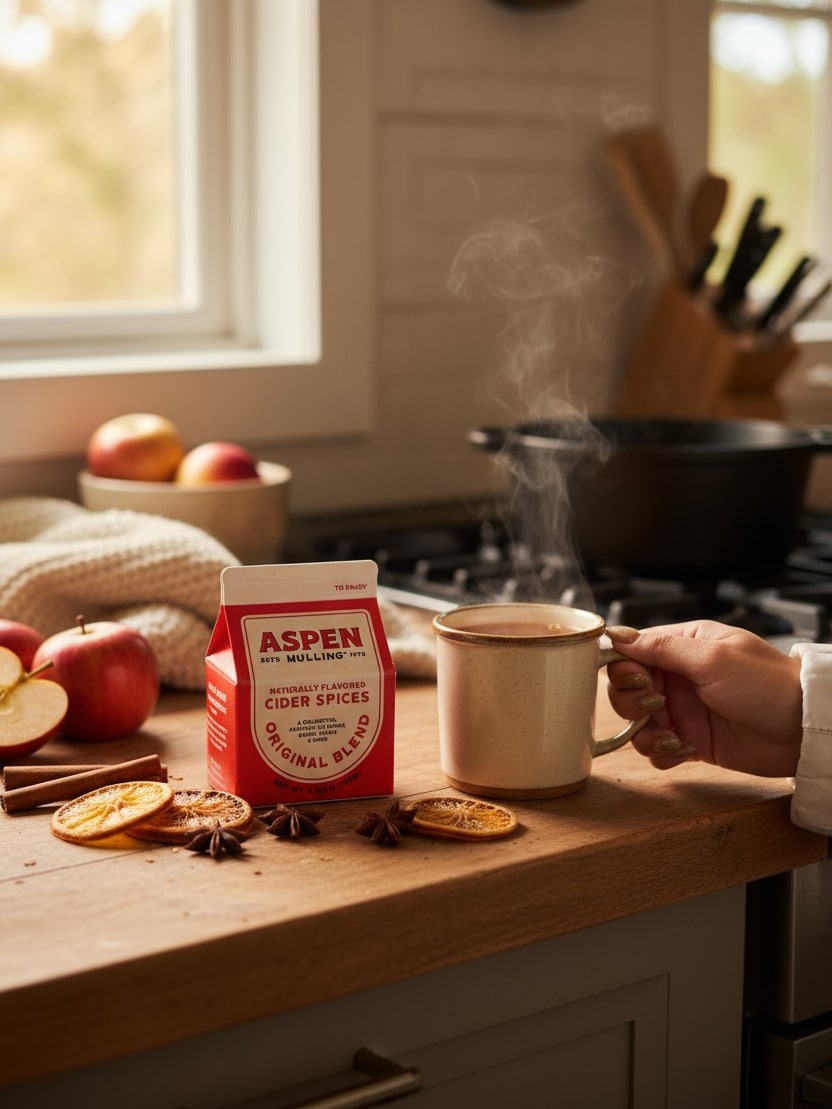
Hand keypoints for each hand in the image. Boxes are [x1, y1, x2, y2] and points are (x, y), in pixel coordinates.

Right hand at [606, 620, 802, 777]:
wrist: (802, 729)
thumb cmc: (768, 685)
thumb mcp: (712, 658)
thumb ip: (662, 648)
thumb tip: (620, 636)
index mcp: (683, 647)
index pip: (632, 651)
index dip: (624, 667)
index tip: (639, 680)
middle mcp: (678, 678)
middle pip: (626, 687)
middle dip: (631, 701)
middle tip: (658, 707)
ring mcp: (683, 710)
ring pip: (636, 721)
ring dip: (644, 732)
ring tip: (672, 735)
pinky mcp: (690, 741)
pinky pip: (656, 749)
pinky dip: (660, 753)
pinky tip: (683, 750)